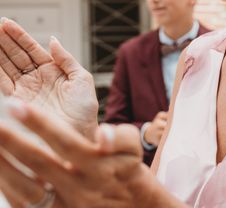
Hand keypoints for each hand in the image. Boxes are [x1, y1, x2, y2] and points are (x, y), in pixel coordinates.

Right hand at [0, 18, 98, 138]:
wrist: (79, 136)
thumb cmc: (85, 111)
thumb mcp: (82, 79)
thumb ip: (66, 59)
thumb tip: (53, 40)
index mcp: (53, 70)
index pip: (31, 49)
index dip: (19, 36)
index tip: (6, 22)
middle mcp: (36, 78)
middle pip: (15, 54)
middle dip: (3, 40)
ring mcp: (25, 89)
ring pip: (6, 65)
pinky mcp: (17, 101)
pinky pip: (2, 82)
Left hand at [0, 100, 175, 207]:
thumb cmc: (128, 172)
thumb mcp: (133, 152)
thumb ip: (122, 137)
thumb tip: (104, 133)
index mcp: (98, 166)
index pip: (65, 141)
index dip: (41, 124)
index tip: (18, 106)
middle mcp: (78, 186)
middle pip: (39, 163)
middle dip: (13, 142)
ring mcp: (64, 203)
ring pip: (25, 187)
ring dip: (4, 166)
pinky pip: (23, 203)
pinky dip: (7, 186)